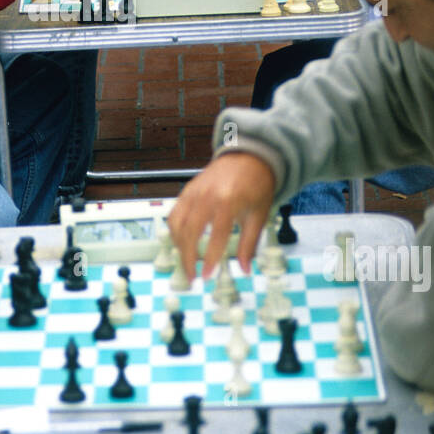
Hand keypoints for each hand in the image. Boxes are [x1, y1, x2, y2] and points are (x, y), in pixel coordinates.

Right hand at [168, 153, 275, 281]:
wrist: (249, 156)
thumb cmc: (257, 185)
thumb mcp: (259, 215)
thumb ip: (250, 243)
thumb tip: (245, 269)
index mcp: (228, 200)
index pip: (216, 235)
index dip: (210, 258)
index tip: (207, 277)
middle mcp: (207, 195)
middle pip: (190, 232)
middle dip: (188, 258)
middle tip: (192, 277)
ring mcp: (194, 191)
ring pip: (177, 223)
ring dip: (179, 247)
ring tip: (186, 264)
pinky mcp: (187, 190)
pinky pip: (175, 213)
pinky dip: (175, 231)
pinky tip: (182, 244)